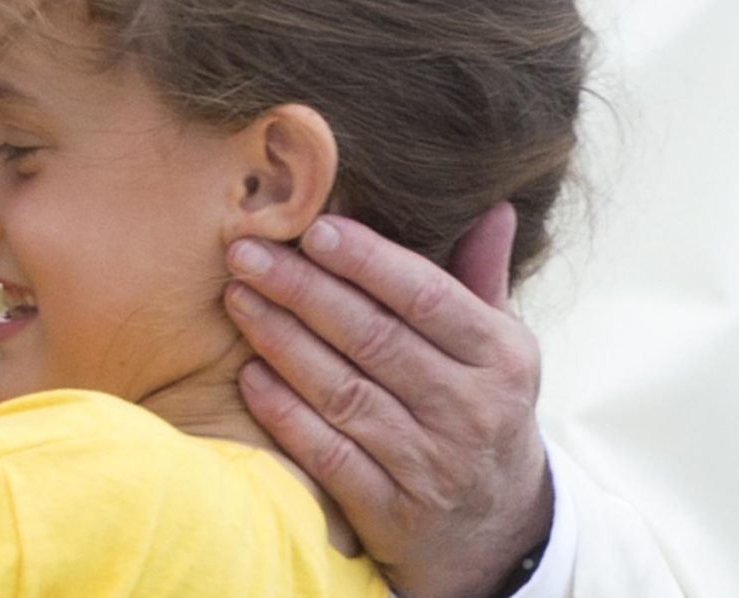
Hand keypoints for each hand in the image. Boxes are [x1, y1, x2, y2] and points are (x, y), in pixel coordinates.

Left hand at [225, 208, 550, 597]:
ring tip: (236, 296)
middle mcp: (473, 413)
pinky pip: (329, 455)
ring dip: (281, 340)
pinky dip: (284, 414)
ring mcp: (433, 467)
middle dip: (302, 289)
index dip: (367, 260)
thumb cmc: (480, 410)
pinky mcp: (393, 513)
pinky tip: (248, 375)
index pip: (428, 297)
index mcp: (502, 360)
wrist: (500, 532)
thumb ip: (482, 277)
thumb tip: (493, 205)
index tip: (311, 227)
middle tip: (244, 251)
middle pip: (374, 338)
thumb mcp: (499, 349)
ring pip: (344, 392)